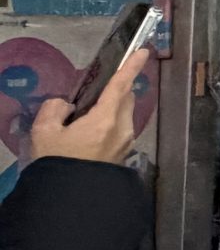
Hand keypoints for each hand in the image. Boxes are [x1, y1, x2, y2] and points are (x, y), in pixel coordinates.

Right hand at [28, 44, 145, 165]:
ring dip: (110, 110)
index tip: (144, 51)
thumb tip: (67, 106)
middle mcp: (122, 129)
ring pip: (123, 115)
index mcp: (105, 119)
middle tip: (96, 92)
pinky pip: (119, 130)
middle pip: (124, 99)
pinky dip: (108, 124)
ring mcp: (126, 143)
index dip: (132, 66)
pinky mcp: (124, 154)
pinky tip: (89, 136)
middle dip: (116, 90)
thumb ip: (54, 110)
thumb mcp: (45, 132)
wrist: (72, 198)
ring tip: (84, 120)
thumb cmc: (58, 162)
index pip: (121, 86)